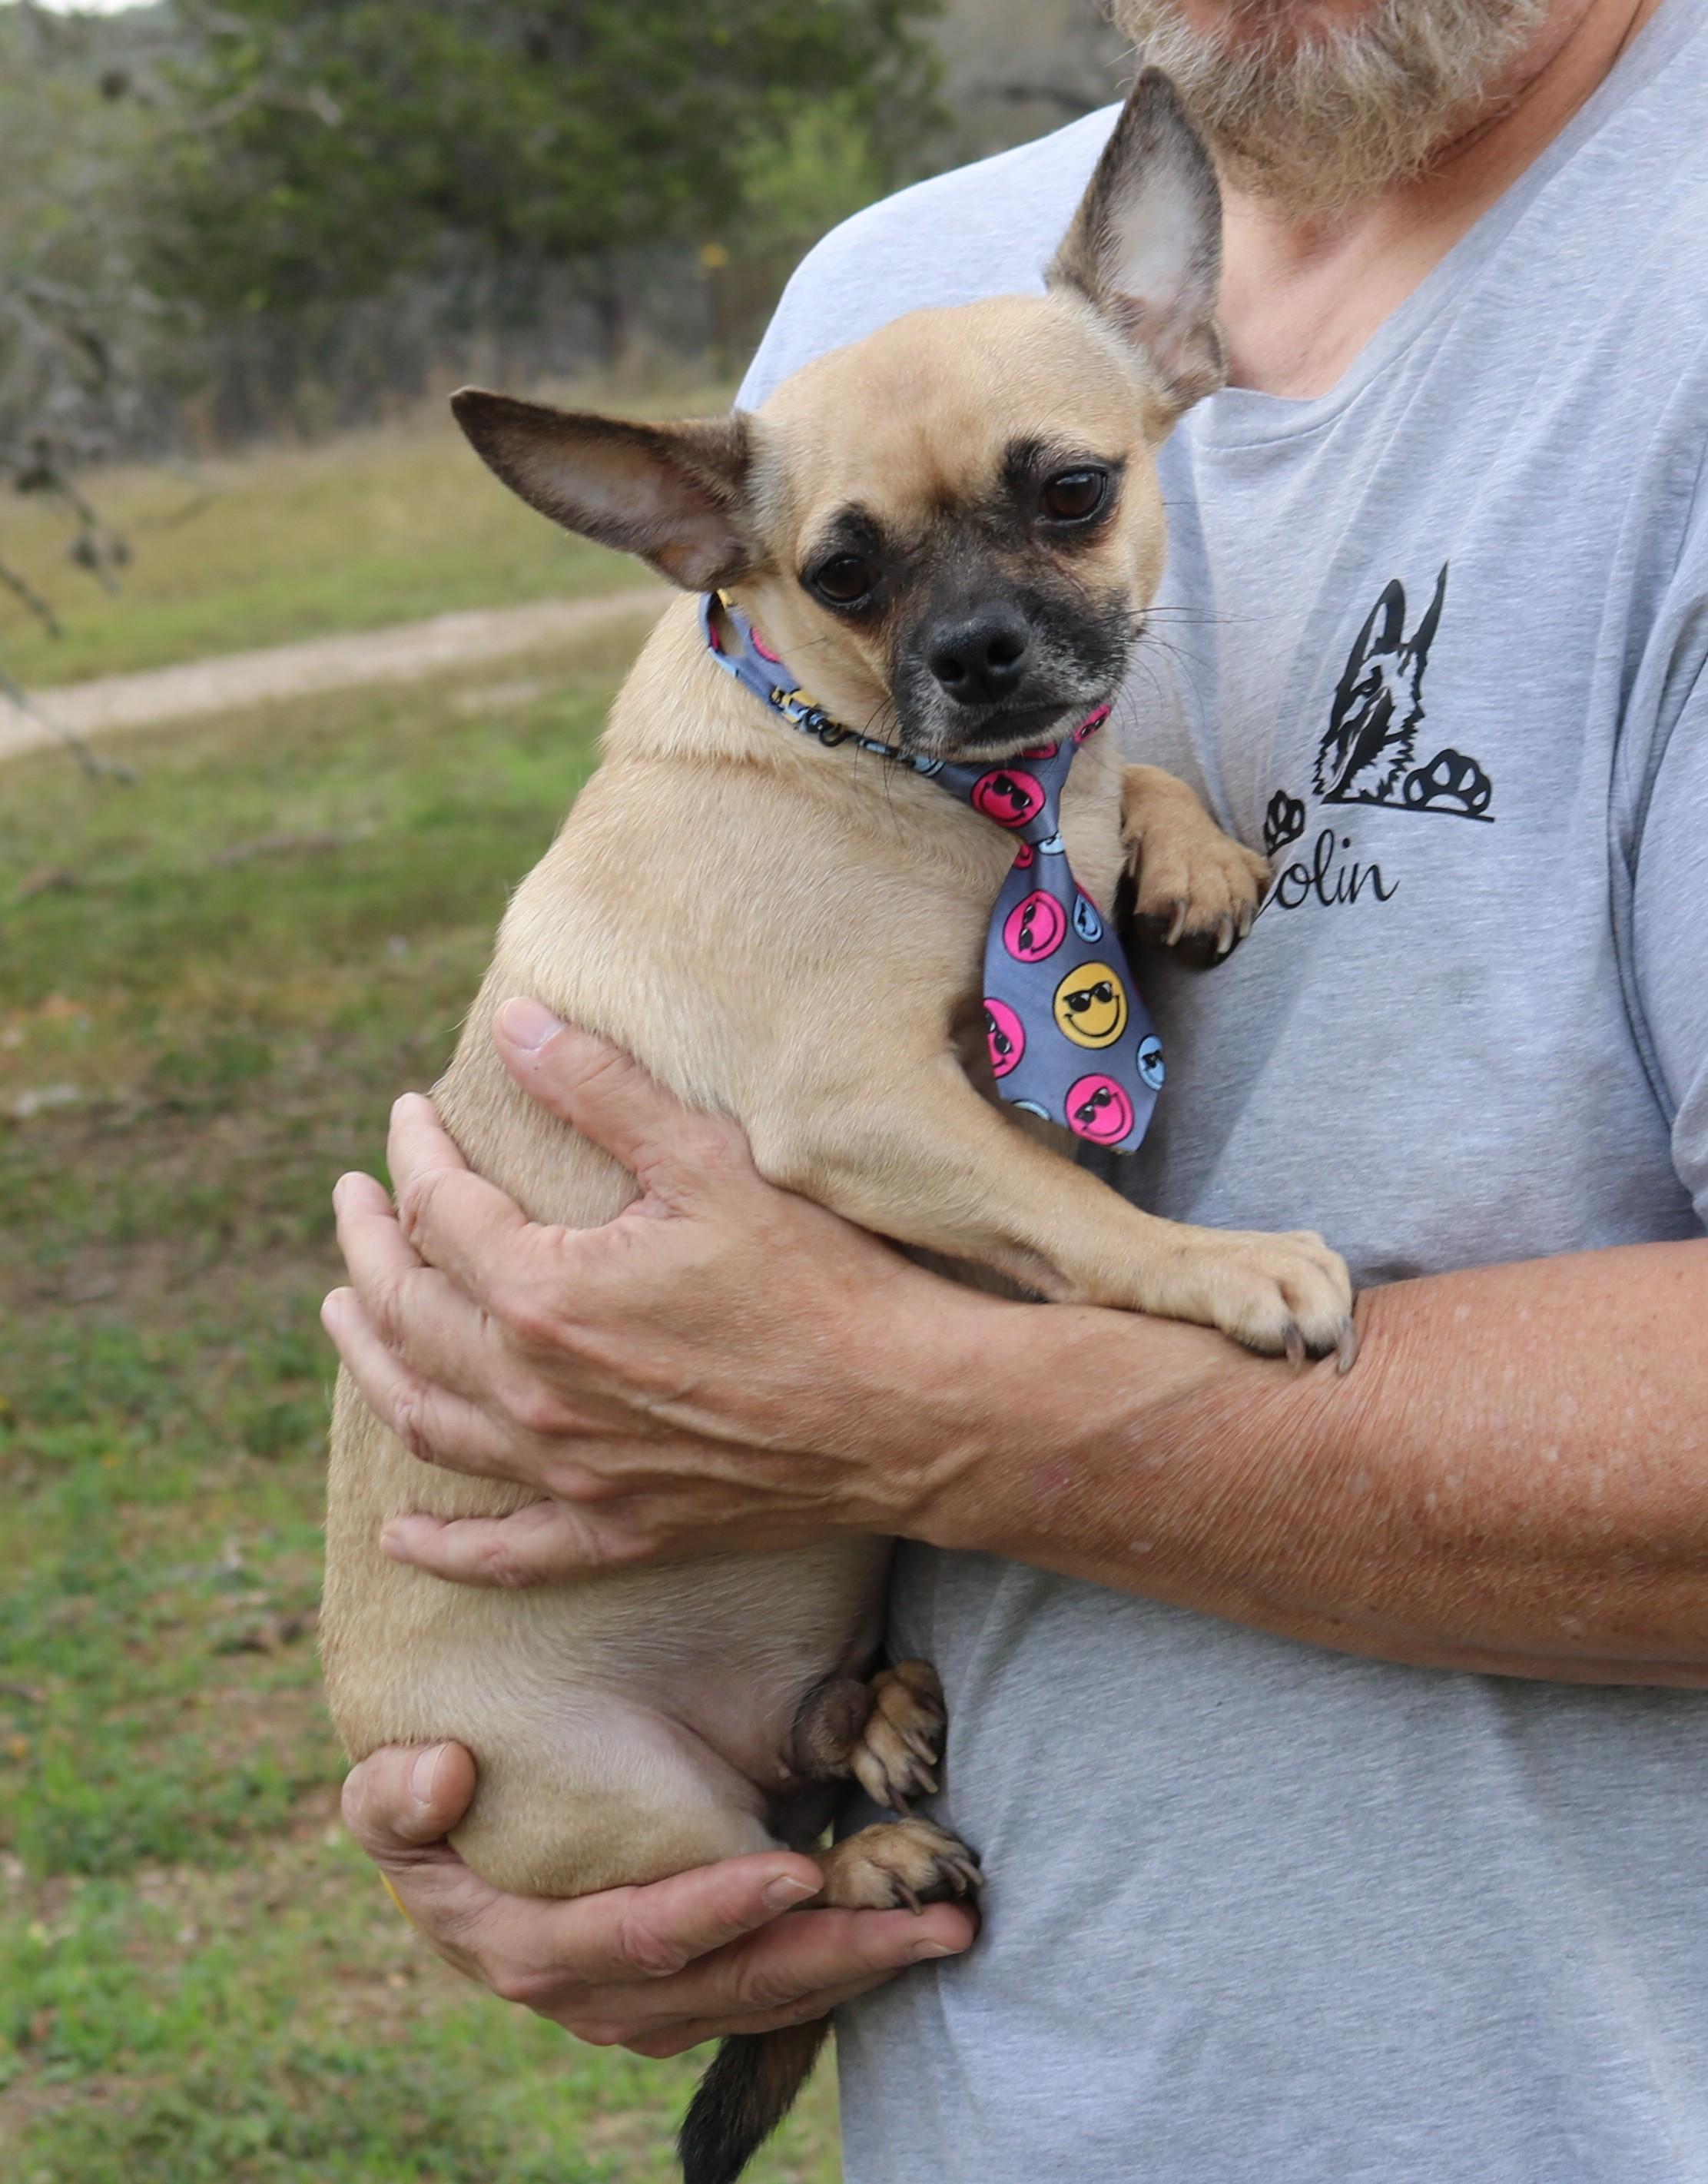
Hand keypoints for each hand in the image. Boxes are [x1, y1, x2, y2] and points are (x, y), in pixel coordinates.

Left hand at [322, 998, 987, 1581]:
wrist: (912, 1414)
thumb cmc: (823, 1280)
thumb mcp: (711, 1162)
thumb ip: (601, 1089)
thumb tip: (512, 1022)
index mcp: (549, 1295)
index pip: (440, 1211)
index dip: (414, 1153)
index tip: (408, 1114)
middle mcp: (537, 1393)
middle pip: (408, 1313)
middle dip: (368, 1246)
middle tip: (354, 1200)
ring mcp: (571, 1472)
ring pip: (427, 1422)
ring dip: (372, 1363)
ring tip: (344, 1315)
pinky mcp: (619, 1527)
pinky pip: (505, 1552)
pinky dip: (445, 1547)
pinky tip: (403, 1538)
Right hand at [342, 1741, 975, 2054]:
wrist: (449, 1853)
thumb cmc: (426, 1809)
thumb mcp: (386, 1799)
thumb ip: (393, 1797)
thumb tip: (446, 1772)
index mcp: (525, 1949)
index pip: (637, 1941)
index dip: (717, 1912)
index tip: (794, 1868)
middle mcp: (595, 1999)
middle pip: (729, 1989)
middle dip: (834, 1957)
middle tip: (929, 1920)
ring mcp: (645, 2009)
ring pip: (765, 2002)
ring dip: (858, 1970)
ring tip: (946, 1929)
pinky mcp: (685, 1997)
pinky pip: (771, 1997)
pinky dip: (839, 1971)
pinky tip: (905, 1935)